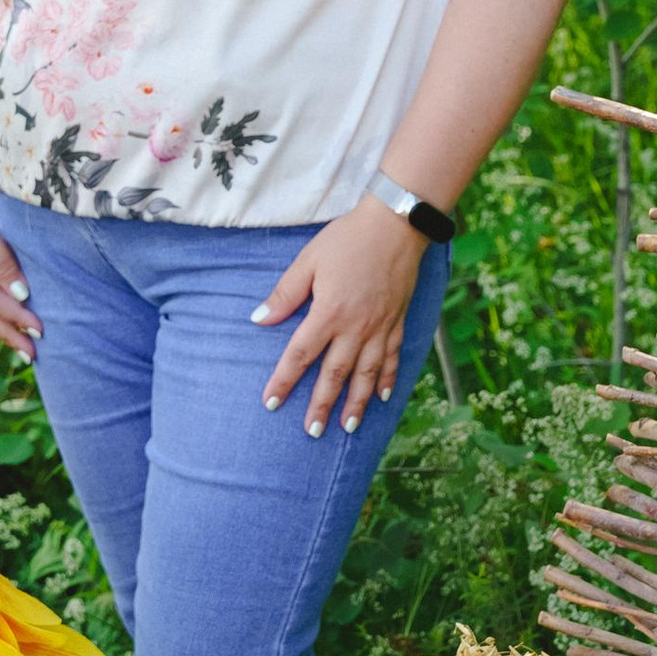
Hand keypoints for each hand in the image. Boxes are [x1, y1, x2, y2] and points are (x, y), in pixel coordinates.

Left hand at [254, 199, 425, 435]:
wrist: (396, 224)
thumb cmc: (348, 239)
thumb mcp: (309, 261)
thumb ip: (285, 294)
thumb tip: (259, 320)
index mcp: (329, 313)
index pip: (301, 355)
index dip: (284, 380)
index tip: (271, 403)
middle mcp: (356, 327)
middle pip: (335, 374)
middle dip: (321, 405)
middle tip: (311, 431)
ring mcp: (380, 327)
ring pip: (367, 374)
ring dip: (357, 402)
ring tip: (347, 427)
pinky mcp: (397, 321)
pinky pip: (392, 357)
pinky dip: (388, 379)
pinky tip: (381, 397)